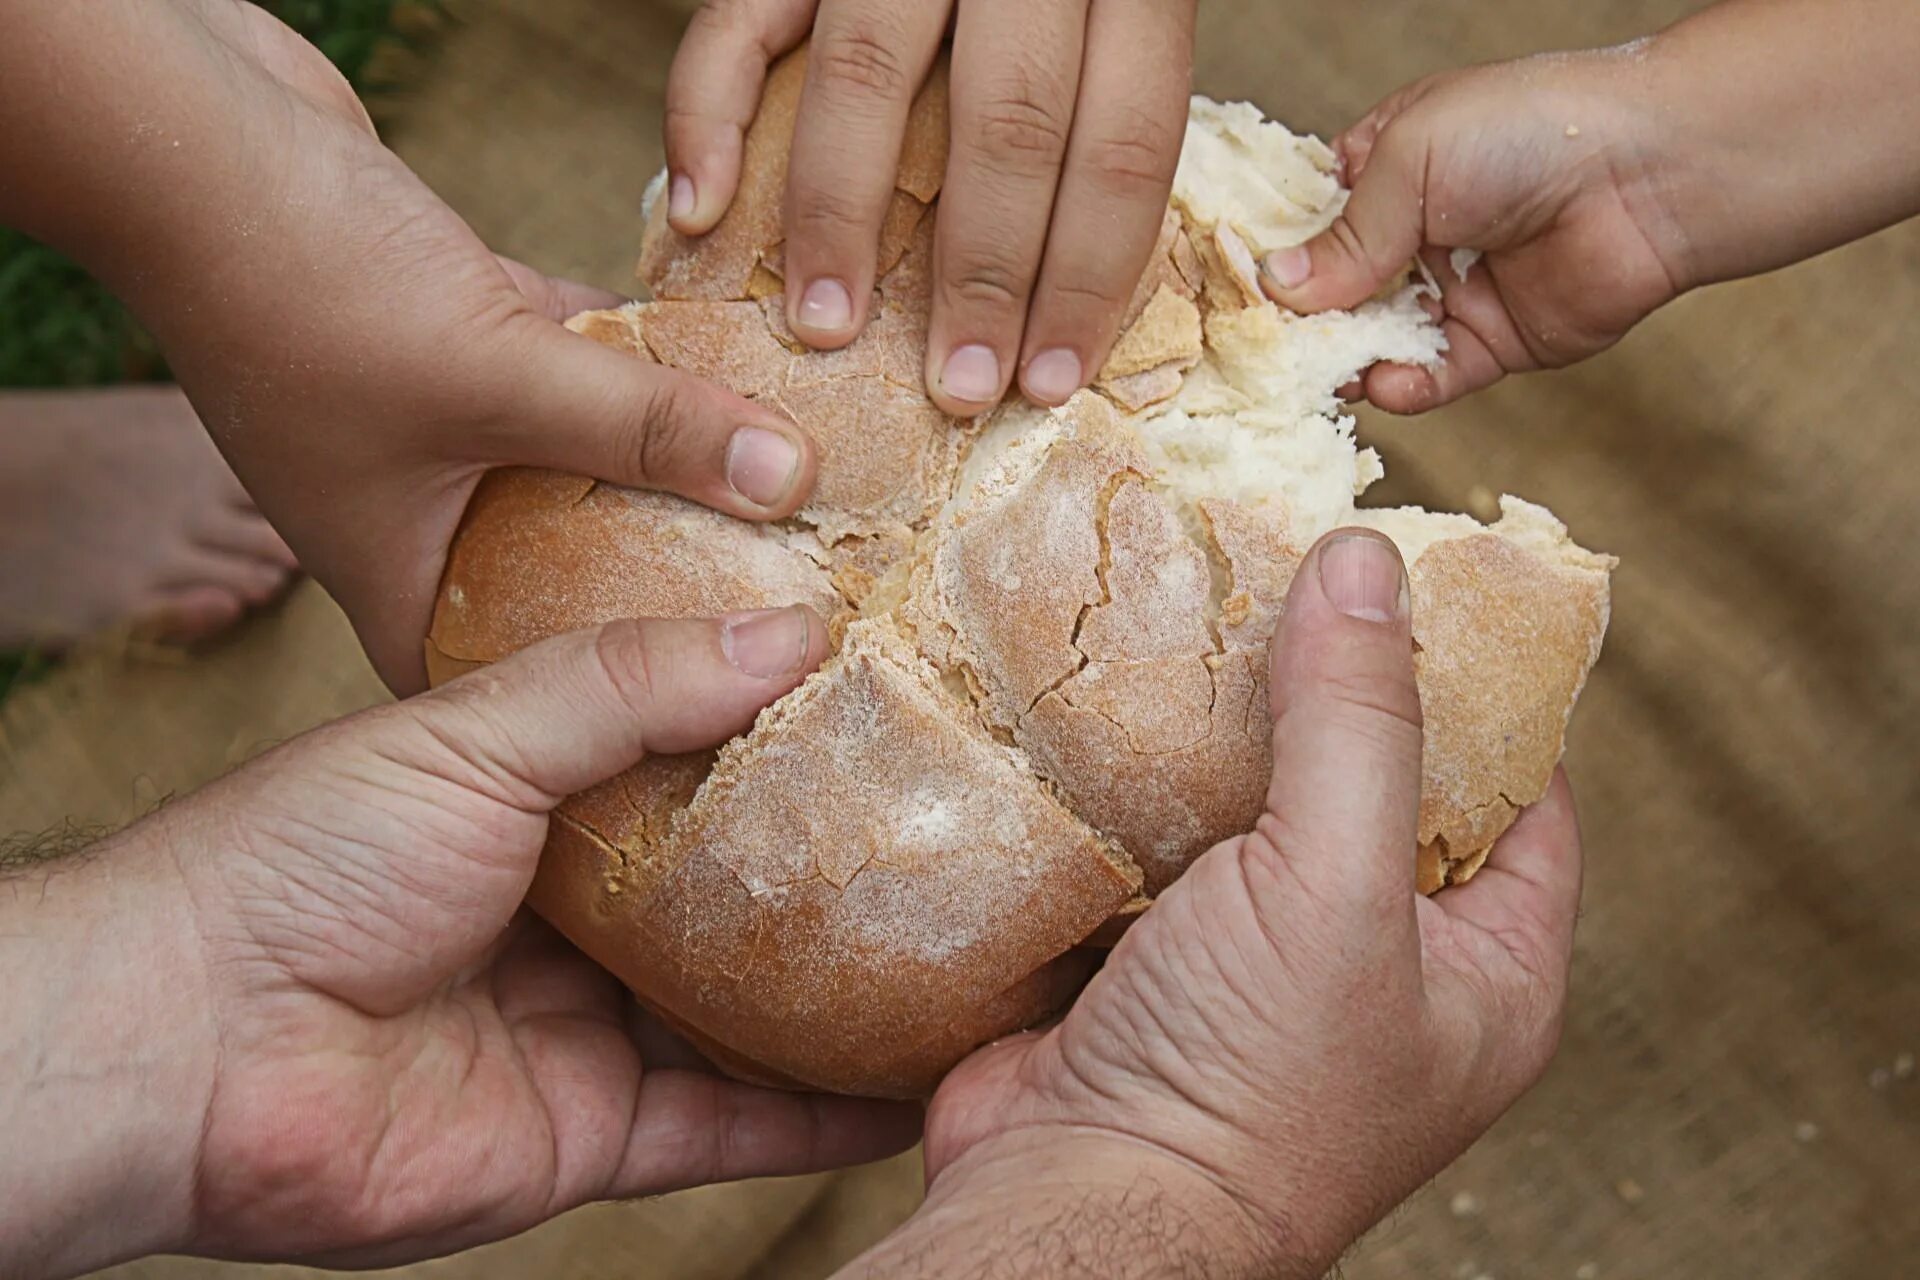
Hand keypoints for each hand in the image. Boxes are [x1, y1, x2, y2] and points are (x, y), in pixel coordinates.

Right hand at [0, 0, 819, 691]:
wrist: (187, 136)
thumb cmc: (303, 285)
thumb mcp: (497, 376)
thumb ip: (647, 428)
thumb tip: (796, 480)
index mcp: (399, 580)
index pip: (518, 690)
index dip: (616, 721)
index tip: (738, 716)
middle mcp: (422, 517)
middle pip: (575, 576)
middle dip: (679, 578)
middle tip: (802, 600)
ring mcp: (443, 428)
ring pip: (590, 462)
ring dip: (680, 458)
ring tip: (803, 493)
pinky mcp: (465, 338)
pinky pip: (583, 370)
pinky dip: (650, 362)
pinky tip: (748, 366)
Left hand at [1, 606, 916, 1278]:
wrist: (189, 1043)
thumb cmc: (304, 859)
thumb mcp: (473, 730)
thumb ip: (627, 683)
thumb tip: (791, 632)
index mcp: (543, 805)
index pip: (694, 765)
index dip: (787, 739)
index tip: (895, 704)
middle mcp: (578, 922)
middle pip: (739, 899)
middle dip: (841, 875)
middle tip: (971, 837)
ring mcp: (590, 1033)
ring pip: (755, 1019)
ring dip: (855, 999)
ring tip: (977, 961)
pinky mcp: (595, 1136)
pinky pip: (734, 1128)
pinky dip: (823, 1117)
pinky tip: (916, 1087)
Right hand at [664, 0, 1197, 413]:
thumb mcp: (1114, 21)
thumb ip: (1097, 118)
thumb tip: (1072, 300)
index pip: (1126, 144)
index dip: (1092, 277)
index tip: (1051, 380)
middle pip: (1013, 122)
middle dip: (986, 273)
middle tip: (956, 387)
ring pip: (871, 78)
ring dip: (844, 220)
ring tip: (828, 329)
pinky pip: (738, 21)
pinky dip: (705, 117)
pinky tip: (699, 211)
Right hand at [843, 531, 1582, 1277]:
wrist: (1071, 1207)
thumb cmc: (1246, 1088)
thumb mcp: (1334, 889)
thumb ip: (1359, 725)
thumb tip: (1366, 564)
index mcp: (1484, 976)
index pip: (1524, 798)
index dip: (1487, 689)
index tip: (1428, 582)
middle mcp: (1381, 969)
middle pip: (1379, 786)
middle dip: (1333, 687)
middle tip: (1293, 574)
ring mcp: (1262, 965)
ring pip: (1261, 805)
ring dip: (1226, 724)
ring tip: (1202, 608)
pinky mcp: (1157, 958)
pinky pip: (1164, 836)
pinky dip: (1142, 773)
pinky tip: (1116, 695)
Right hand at [1257, 50, 1690, 413]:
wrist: (1651, 172)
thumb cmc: (1531, 129)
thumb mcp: (1412, 160)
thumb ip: (1344, 234)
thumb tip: (1274, 290)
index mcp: (1383, 171)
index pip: (1304, 225)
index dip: (1268, 261)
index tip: (1227, 294)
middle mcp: (1410, 234)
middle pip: (1329, 294)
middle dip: (1296, 325)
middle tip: (1260, 354)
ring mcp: (1448, 291)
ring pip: (1372, 343)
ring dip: (1345, 362)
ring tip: (1323, 375)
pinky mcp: (1490, 344)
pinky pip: (1431, 379)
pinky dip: (1404, 388)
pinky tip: (1387, 384)